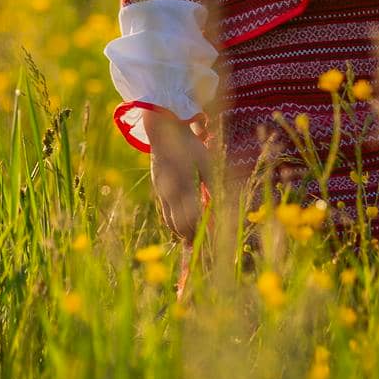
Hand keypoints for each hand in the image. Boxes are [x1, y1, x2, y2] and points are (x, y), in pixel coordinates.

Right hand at [146, 109, 213, 243]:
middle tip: (204, 248)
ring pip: (170, 221)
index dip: (203, 232)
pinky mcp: (158, 188)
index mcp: (184, 185)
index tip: (213, 242)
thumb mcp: (206, 161)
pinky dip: (174, 222)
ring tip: (194, 241)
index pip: (194, 218)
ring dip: (182, 232)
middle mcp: (170, 192)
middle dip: (192, 238)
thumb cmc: (190, 144)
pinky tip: (183, 225)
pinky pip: (166, 212)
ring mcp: (161, 191)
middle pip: (181, 225)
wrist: (163, 130)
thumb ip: (213, 185)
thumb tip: (220, 207)